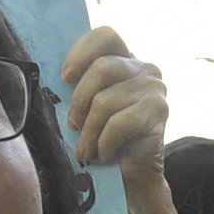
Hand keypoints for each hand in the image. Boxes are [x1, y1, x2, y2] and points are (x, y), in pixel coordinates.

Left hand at [61, 26, 168, 186]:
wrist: (132, 176)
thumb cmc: (105, 138)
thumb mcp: (89, 105)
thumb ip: (80, 83)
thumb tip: (54, 74)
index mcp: (127, 61)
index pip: (106, 36)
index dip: (82, 51)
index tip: (65, 76)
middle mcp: (146, 70)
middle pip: (102, 68)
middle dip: (80, 100)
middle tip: (72, 125)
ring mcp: (156, 89)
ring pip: (106, 100)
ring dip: (90, 130)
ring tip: (86, 150)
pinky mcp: (160, 111)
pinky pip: (119, 122)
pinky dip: (105, 142)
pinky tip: (103, 154)